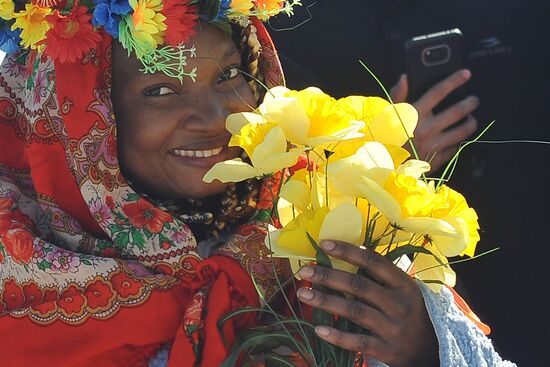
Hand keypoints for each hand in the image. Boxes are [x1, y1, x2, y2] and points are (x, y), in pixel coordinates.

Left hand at [296, 240, 437, 366]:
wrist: (433, 352)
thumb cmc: (412, 314)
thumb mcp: (405, 292)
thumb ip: (381, 277)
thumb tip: (347, 255)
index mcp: (404, 285)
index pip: (374, 262)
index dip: (348, 251)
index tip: (325, 244)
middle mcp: (399, 304)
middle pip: (359, 286)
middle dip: (329, 276)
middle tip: (305, 271)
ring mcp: (393, 328)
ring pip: (354, 311)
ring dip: (326, 301)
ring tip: (304, 294)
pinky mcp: (387, 350)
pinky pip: (358, 341)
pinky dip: (338, 336)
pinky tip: (319, 328)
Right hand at [391, 70, 478, 171]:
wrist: (384, 166)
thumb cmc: (385, 138)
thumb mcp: (387, 115)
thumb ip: (397, 96)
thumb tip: (405, 78)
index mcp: (414, 114)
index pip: (438, 92)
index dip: (453, 81)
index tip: (466, 74)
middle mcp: (427, 128)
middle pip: (457, 111)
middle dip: (470, 103)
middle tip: (474, 100)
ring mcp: (434, 144)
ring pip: (462, 131)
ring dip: (471, 123)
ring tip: (471, 119)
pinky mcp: (438, 159)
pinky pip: (455, 148)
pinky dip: (458, 142)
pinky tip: (458, 138)